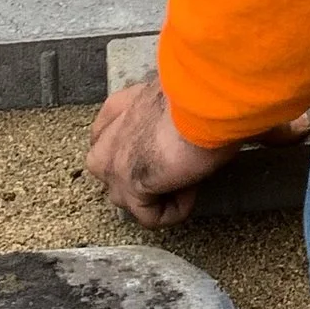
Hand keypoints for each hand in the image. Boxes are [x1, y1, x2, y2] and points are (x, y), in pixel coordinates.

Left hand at [86, 75, 233, 228]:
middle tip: (178, 165)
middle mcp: (108, 137)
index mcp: (119, 107)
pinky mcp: (129, 189)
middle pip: (112, 174)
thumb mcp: (176, 94)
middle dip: (143, 178)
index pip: (108, 138)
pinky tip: (192, 187)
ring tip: (188, 174)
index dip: (138, 151)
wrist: (201, 101)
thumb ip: (165, 110)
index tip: (170, 146)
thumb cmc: (199, 91)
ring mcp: (114, 166)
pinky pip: (150, 217)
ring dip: (160, 194)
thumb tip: (182, 124)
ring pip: (128, 198)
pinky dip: (176, 209)